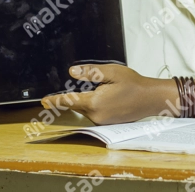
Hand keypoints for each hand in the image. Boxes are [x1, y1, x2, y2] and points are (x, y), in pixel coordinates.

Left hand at [41, 64, 173, 124]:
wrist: (150, 98)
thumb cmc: (134, 84)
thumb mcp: (111, 72)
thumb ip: (90, 72)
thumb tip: (72, 72)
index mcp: (95, 102)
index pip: (69, 101)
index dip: (55, 100)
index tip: (44, 100)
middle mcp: (96, 115)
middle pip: (77, 105)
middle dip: (72, 98)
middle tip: (69, 89)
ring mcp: (102, 121)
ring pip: (85, 109)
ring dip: (84, 101)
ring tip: (97, 89)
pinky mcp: (107, 123)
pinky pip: (94, 113)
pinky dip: (93, 105)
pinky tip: (104, 96)